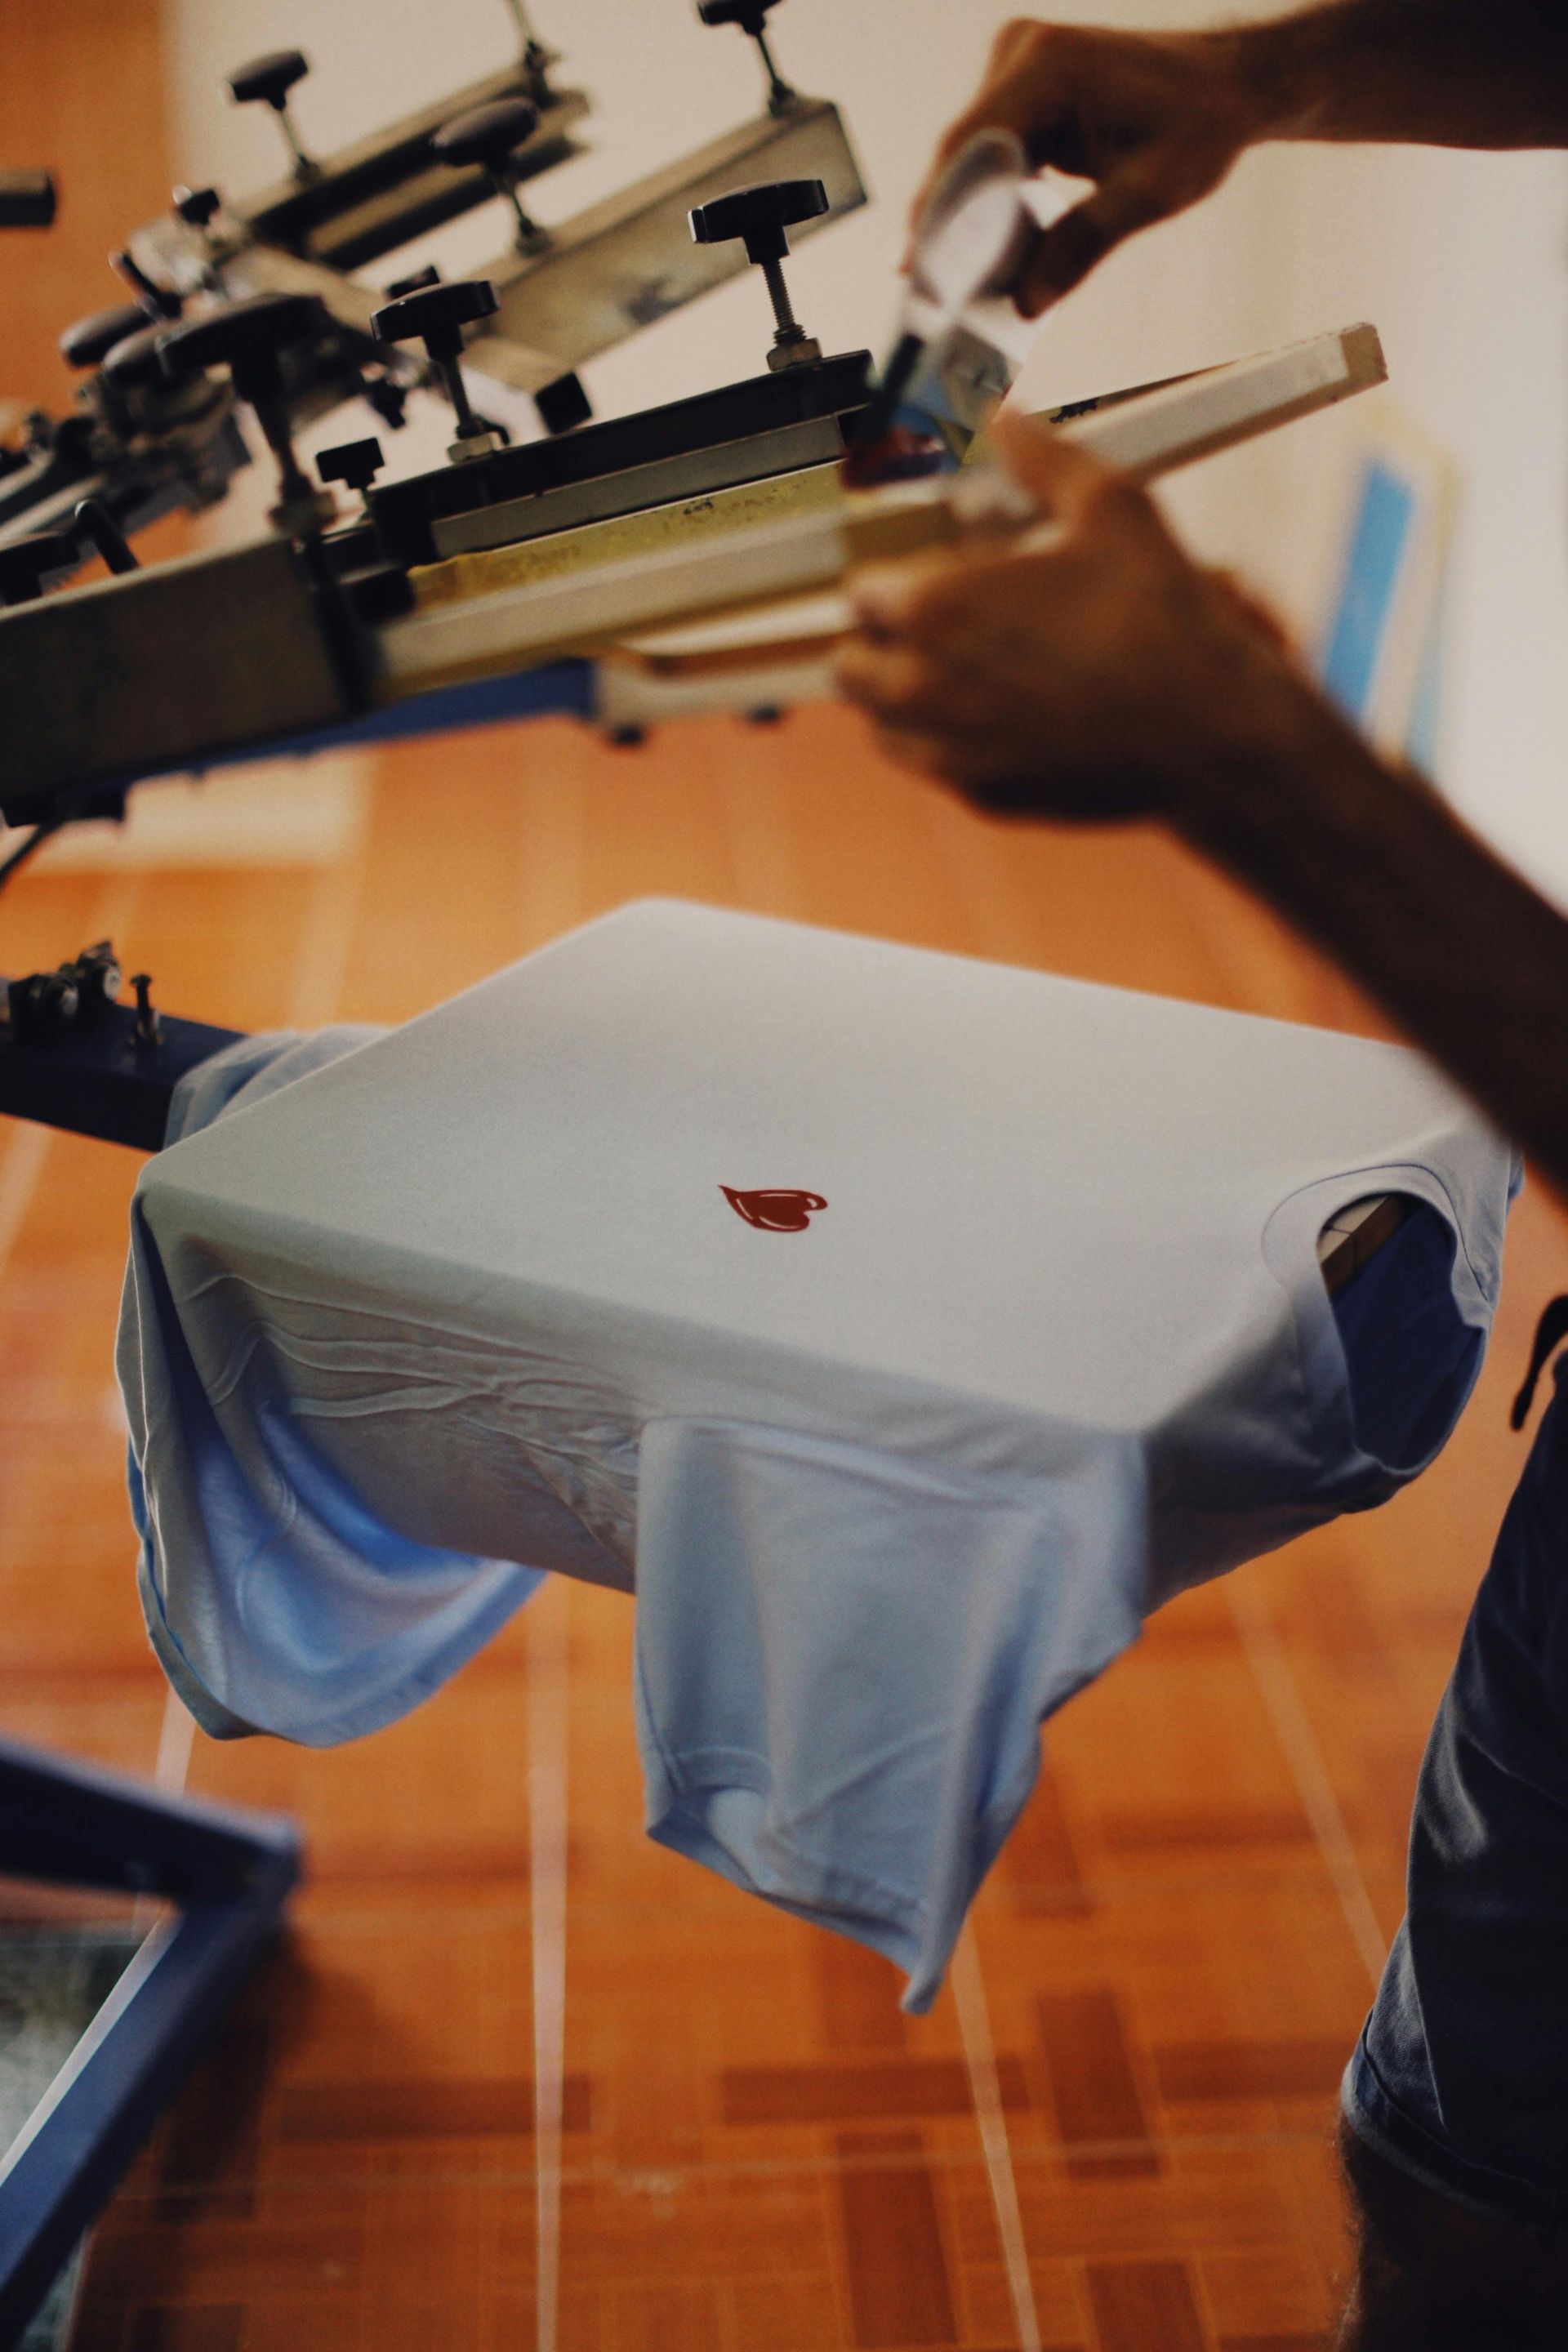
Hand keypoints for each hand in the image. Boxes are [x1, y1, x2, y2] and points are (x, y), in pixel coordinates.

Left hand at [834, 406, 1322, 822]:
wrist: (1207, 730)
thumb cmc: (1160, 618)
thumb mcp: (1109, 506)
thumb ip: (1042, 457)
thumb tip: (1007, 417)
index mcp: (932, 608)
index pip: (861, 591)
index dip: (893, 580)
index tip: (925, 577)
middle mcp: (920, 686)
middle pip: (850, 665)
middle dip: (881, 642)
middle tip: (930, 627)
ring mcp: (947, 751)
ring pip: (880, 725)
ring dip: (900, 698)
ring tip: (955, 673)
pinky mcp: (980, 797)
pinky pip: (930, 768)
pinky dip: (944, 744)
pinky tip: (993, 717)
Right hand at [911, 19, 1270, 314]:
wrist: (1230, 83)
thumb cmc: (1203, 121)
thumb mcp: (1150, 193)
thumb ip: (1083, 246)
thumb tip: (1024, 303)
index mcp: (1051, 67)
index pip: (971, 143)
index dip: (938, 210)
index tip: (918, 269)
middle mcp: (1024, 55)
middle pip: (963, 152)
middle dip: (948, 224)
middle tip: (932, 296)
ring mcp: (1020, 69)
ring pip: (971, 157)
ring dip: (965, 217)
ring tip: (956, 284)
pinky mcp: (1024, 92)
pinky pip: (992, 153)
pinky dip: (988, 201)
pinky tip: (986, 252)